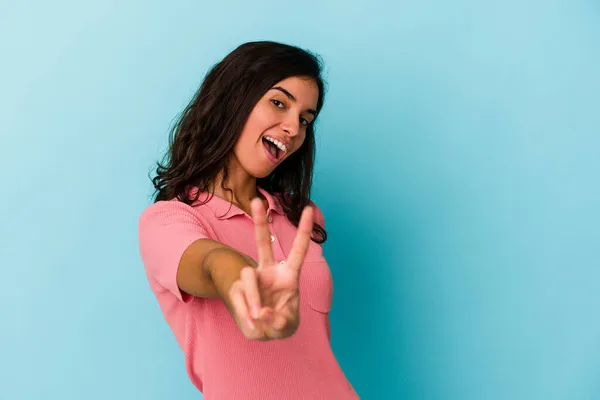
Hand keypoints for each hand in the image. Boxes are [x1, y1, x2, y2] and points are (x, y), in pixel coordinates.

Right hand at [228, 197, 313, 339]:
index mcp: (289, 277)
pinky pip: (239, 297)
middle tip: (256, 201)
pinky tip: (253, 323)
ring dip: (253, 299)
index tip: (308, 209)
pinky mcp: (238, 290)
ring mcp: (252, 280)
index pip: (298, 251)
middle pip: (262, 244)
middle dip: (258, 222)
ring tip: (258, 317)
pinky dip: (246, 314)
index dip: (304, 231)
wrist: (261, 330)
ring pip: (247, 277)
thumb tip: (261, 313)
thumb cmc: (279, 323)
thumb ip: (279, 322)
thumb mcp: (286, 326)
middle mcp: (269, 272)